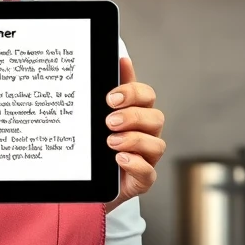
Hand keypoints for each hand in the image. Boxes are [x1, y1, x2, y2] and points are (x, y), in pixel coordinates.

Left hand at [104, 56, 165, 210]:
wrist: (88, 184)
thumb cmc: (95, 148)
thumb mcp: (94, 120)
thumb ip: (104, 93)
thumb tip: (118, 60)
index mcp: (135, 115)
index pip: (145, 95)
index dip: (133, 92)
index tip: (111, 96)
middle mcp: (146, 134)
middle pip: (155, 116)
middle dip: (133, 116)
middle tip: (108, 120)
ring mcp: (146, 158)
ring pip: (156, 144)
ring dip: (133, 139)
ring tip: (111, 142)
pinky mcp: (142, 180)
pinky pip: (149, 172)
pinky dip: (136, 164)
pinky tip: (120, 159)